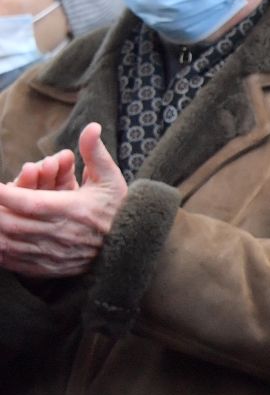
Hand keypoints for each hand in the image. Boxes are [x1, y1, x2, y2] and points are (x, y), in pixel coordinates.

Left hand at [0, 123, 128, 277]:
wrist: (131, 247)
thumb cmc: (117, 208)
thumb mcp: (110, 178)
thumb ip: (95, 152)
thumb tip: (91, 126)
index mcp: (73, 209)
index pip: (29, 202)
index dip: (4, 194)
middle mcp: (61, 234)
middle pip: (12, 224)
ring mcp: (54, 253)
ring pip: (9, 245)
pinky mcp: (50, 268)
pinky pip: (15, 263)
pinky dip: (1, 253)